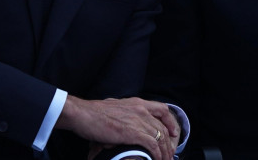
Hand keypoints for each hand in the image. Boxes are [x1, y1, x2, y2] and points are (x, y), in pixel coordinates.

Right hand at [58, 96, 178, 159]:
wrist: (83, 114)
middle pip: (163, 127)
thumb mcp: (114, 108)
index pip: (162, 109)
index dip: (170, 122)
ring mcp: (138, 120)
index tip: (173, 132)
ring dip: (164, 152)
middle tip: (170, 154)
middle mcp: (140, 109)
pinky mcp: (133, 132)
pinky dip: (157, 154)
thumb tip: (125, 124)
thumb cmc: (93, 113)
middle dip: (169, 143)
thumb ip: (124, 114)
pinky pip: (152, 144)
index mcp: (136, 102)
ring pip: (160, 137)